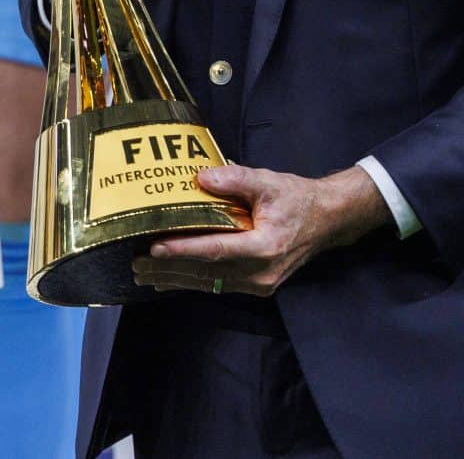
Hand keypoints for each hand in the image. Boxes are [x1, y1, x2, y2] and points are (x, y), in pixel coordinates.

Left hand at [131, 165, 389, 296]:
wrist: (327, 221)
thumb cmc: (298, 199)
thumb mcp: (270, 182)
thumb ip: (236, 179)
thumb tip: (201, 177)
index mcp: (265, 246)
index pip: (217, 251)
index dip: (184, 250)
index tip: (156, 247)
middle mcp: (261, 272)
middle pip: (207, 273)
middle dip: (169, 270)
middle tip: (136, 264)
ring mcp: (259, 284)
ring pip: (209, 283)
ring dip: (175, 279)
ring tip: (144, 274)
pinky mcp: (256, 286)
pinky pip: (218, 285)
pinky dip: (192, 281)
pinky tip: (171, 279)